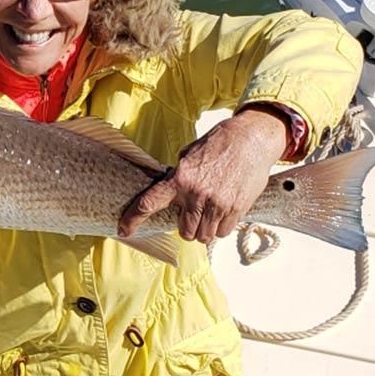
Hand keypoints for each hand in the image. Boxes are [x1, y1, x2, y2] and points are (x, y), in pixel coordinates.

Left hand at [118, 107, 287, 243]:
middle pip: (184, 232)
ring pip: (204, 236)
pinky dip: (221, 227)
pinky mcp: (236, 209)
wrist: (251, 139)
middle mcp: (196, 194)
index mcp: (179, 178)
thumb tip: (166, 195)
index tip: (123, 230)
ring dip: (204, 229)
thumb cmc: (218, 145)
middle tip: (194, 213)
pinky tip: (223, 211)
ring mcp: (217, 203)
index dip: (133, 219)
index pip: (149, 203)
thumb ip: (176, 178)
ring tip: (209, 212)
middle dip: (187, 226)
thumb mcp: (188, 156)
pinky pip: (223, 233)